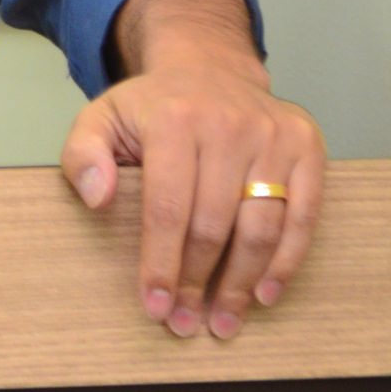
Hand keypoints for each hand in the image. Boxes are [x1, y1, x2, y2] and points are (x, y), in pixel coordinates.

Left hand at [61, 0, 325, 340]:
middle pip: (214, 225)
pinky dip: (287, 260)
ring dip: (241, 284)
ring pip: (261, 227)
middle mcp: (228, 125)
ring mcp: (273, 136)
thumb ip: (83, 155)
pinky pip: (304, 215)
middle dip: (196, 283)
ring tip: (223, 322)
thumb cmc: (153, 108)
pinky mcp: (307, 146)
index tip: (154, 306)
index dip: (161, 263)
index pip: (168, 208)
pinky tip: (264, 293)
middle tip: (184, 323)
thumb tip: (96, 198)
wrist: (210, 68)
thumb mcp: (101, 118)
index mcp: (174, 120)